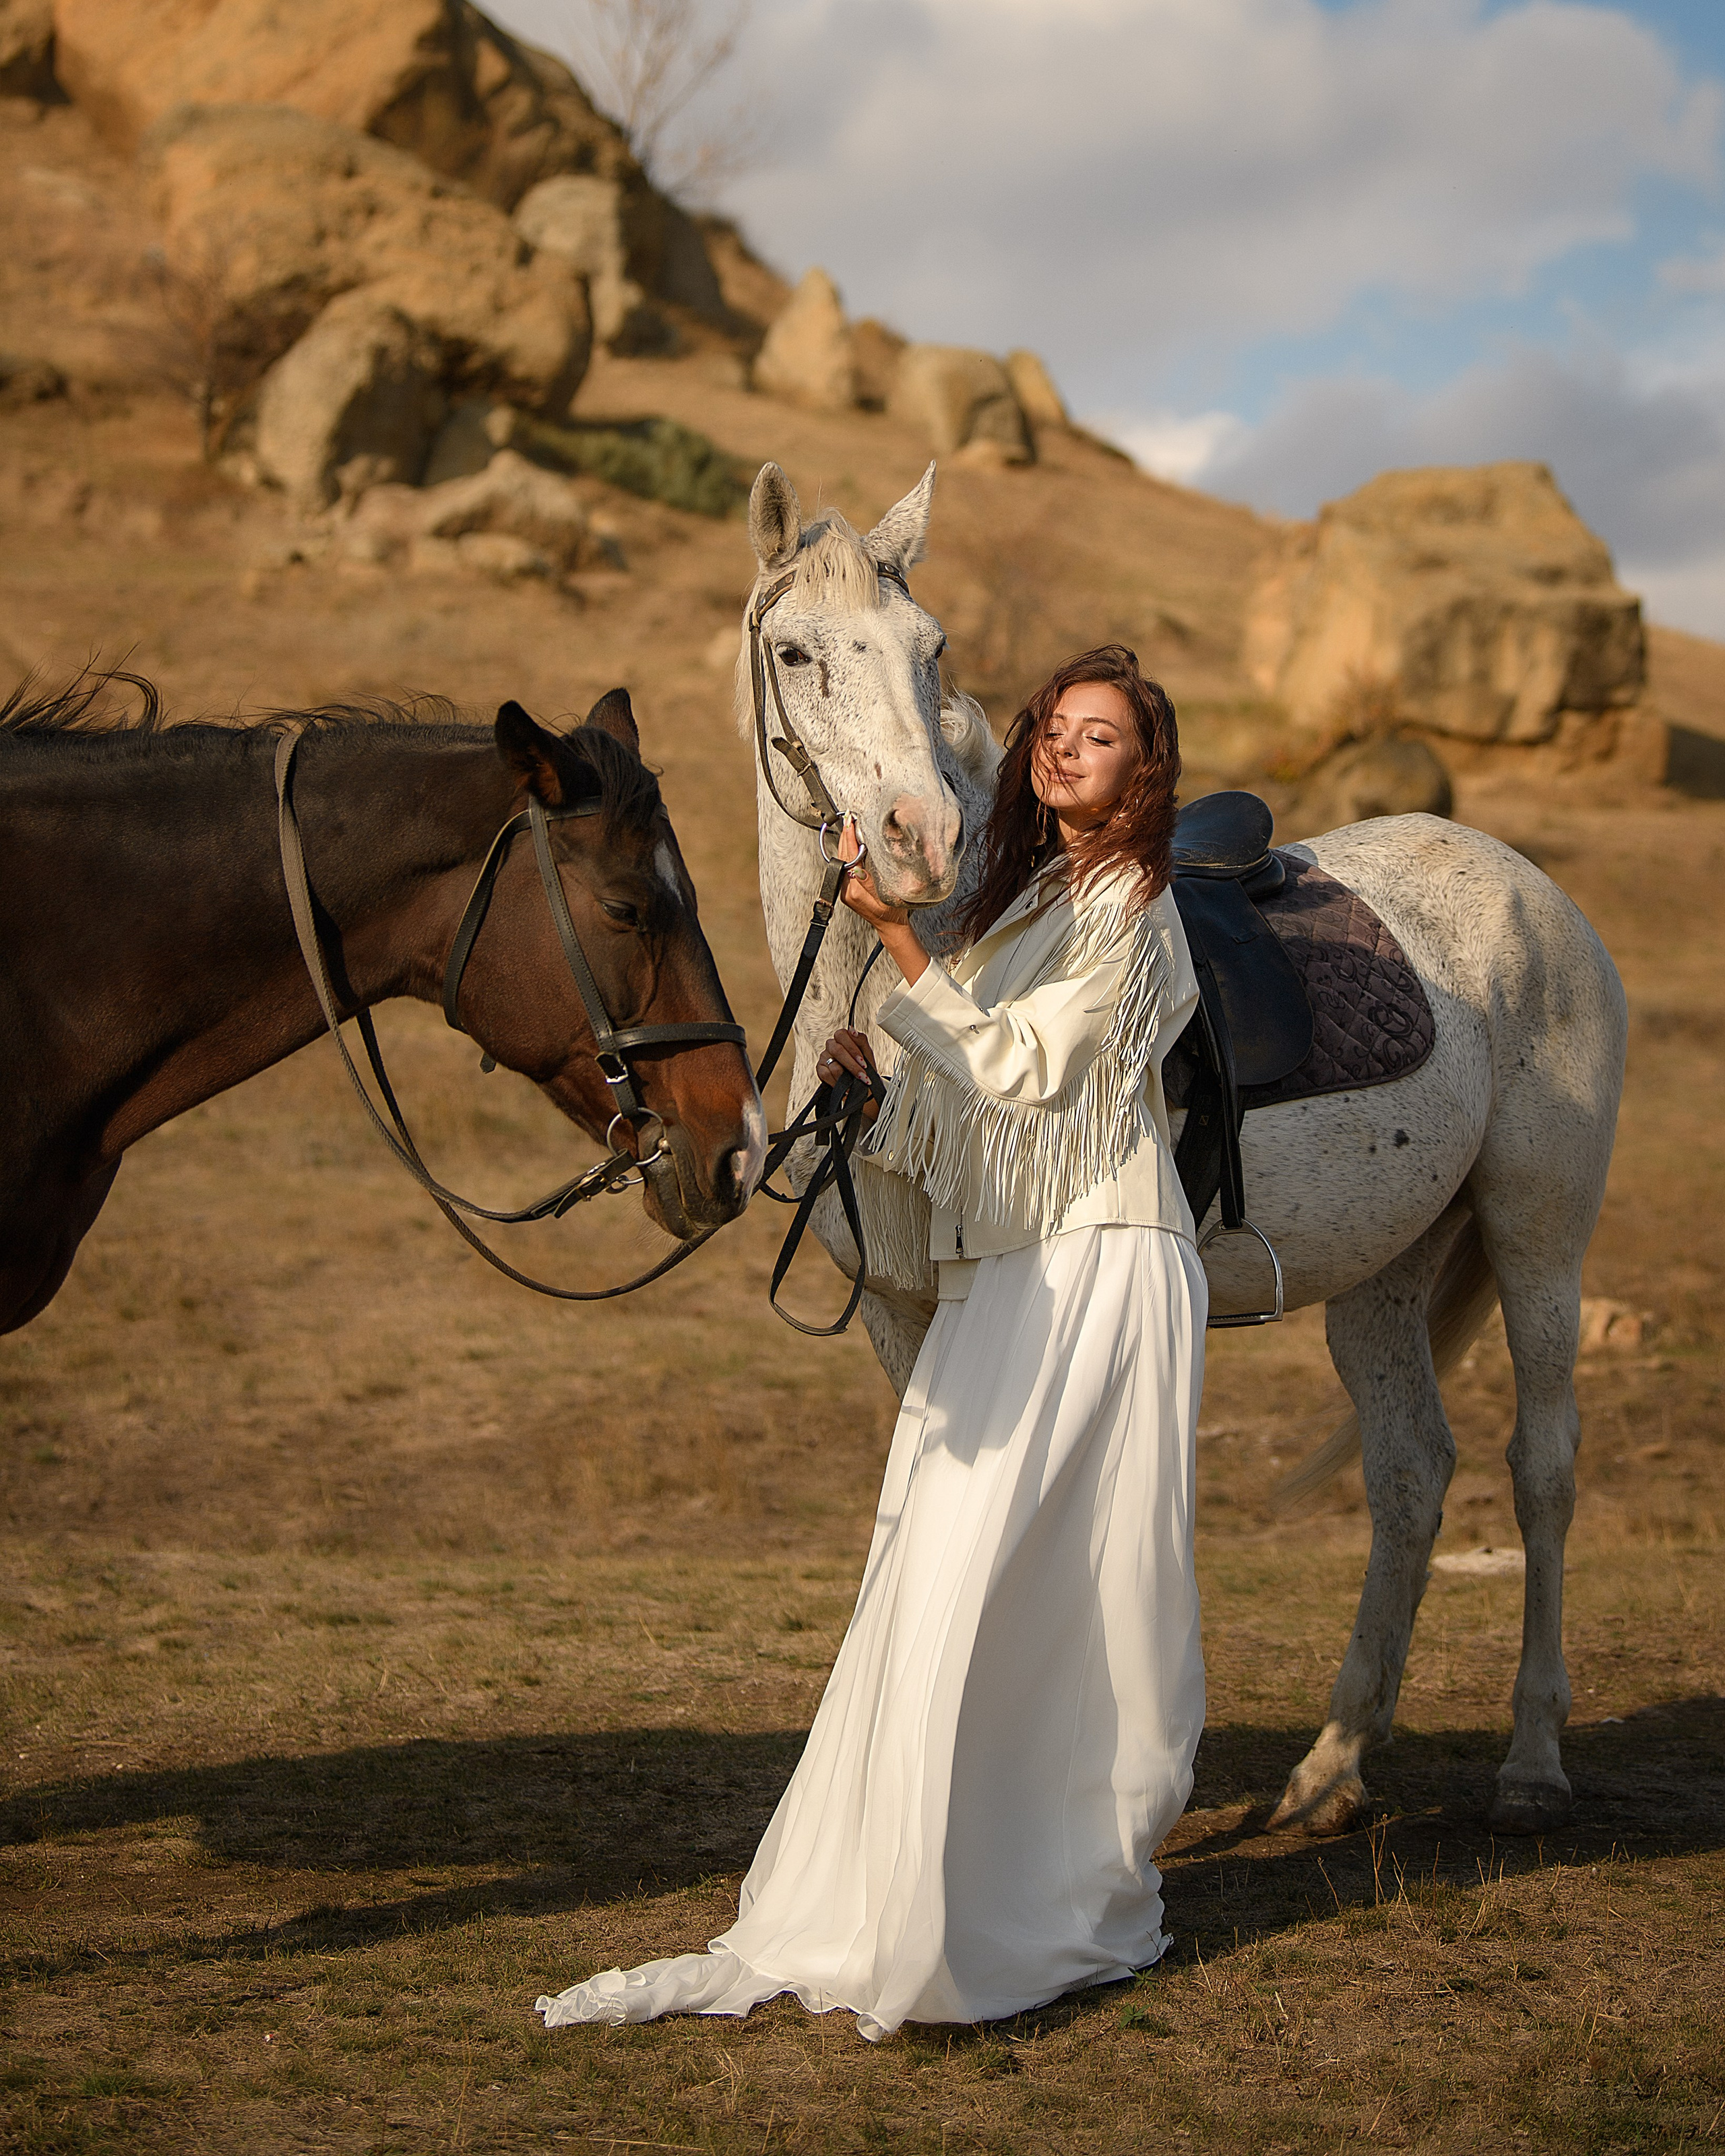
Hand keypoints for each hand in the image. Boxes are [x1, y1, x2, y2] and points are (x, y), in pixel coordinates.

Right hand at [816, 1028, 880, 1119]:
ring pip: (834, 1065)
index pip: (842, 1035)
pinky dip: (838, 1082)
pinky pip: (827, 1075)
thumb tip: (852, 1030)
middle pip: (837, 1050)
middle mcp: (832, 1045)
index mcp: (843, 1038)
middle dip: (852, 1065)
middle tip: (862, 1075)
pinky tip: (845, 1086)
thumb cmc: (865, 1068)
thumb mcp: (867, 1053)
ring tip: (855, 1083)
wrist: (862, 1085)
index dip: (853, 1049)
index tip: (863, 1062)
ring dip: (847, 1077)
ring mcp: (824, 1056)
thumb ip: (861, 1040)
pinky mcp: (820, 1069)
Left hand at [836, 815, 910, 929]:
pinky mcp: (847, 889)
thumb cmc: (893, 912)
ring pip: (842, 860)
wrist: (890, 926)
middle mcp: (847, 890)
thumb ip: (872, 882)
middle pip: (843, 857)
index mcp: (855, 891)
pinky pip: (845, 866)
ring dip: (845, 842)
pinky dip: (848, 851)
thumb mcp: (887, 896)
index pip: (850, 858)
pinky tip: (851, 842)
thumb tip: (859, 866)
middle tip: (848, 819)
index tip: (850, 824)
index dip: (850, 839)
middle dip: (845, 836)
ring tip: (849, 827)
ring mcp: (845, 889)